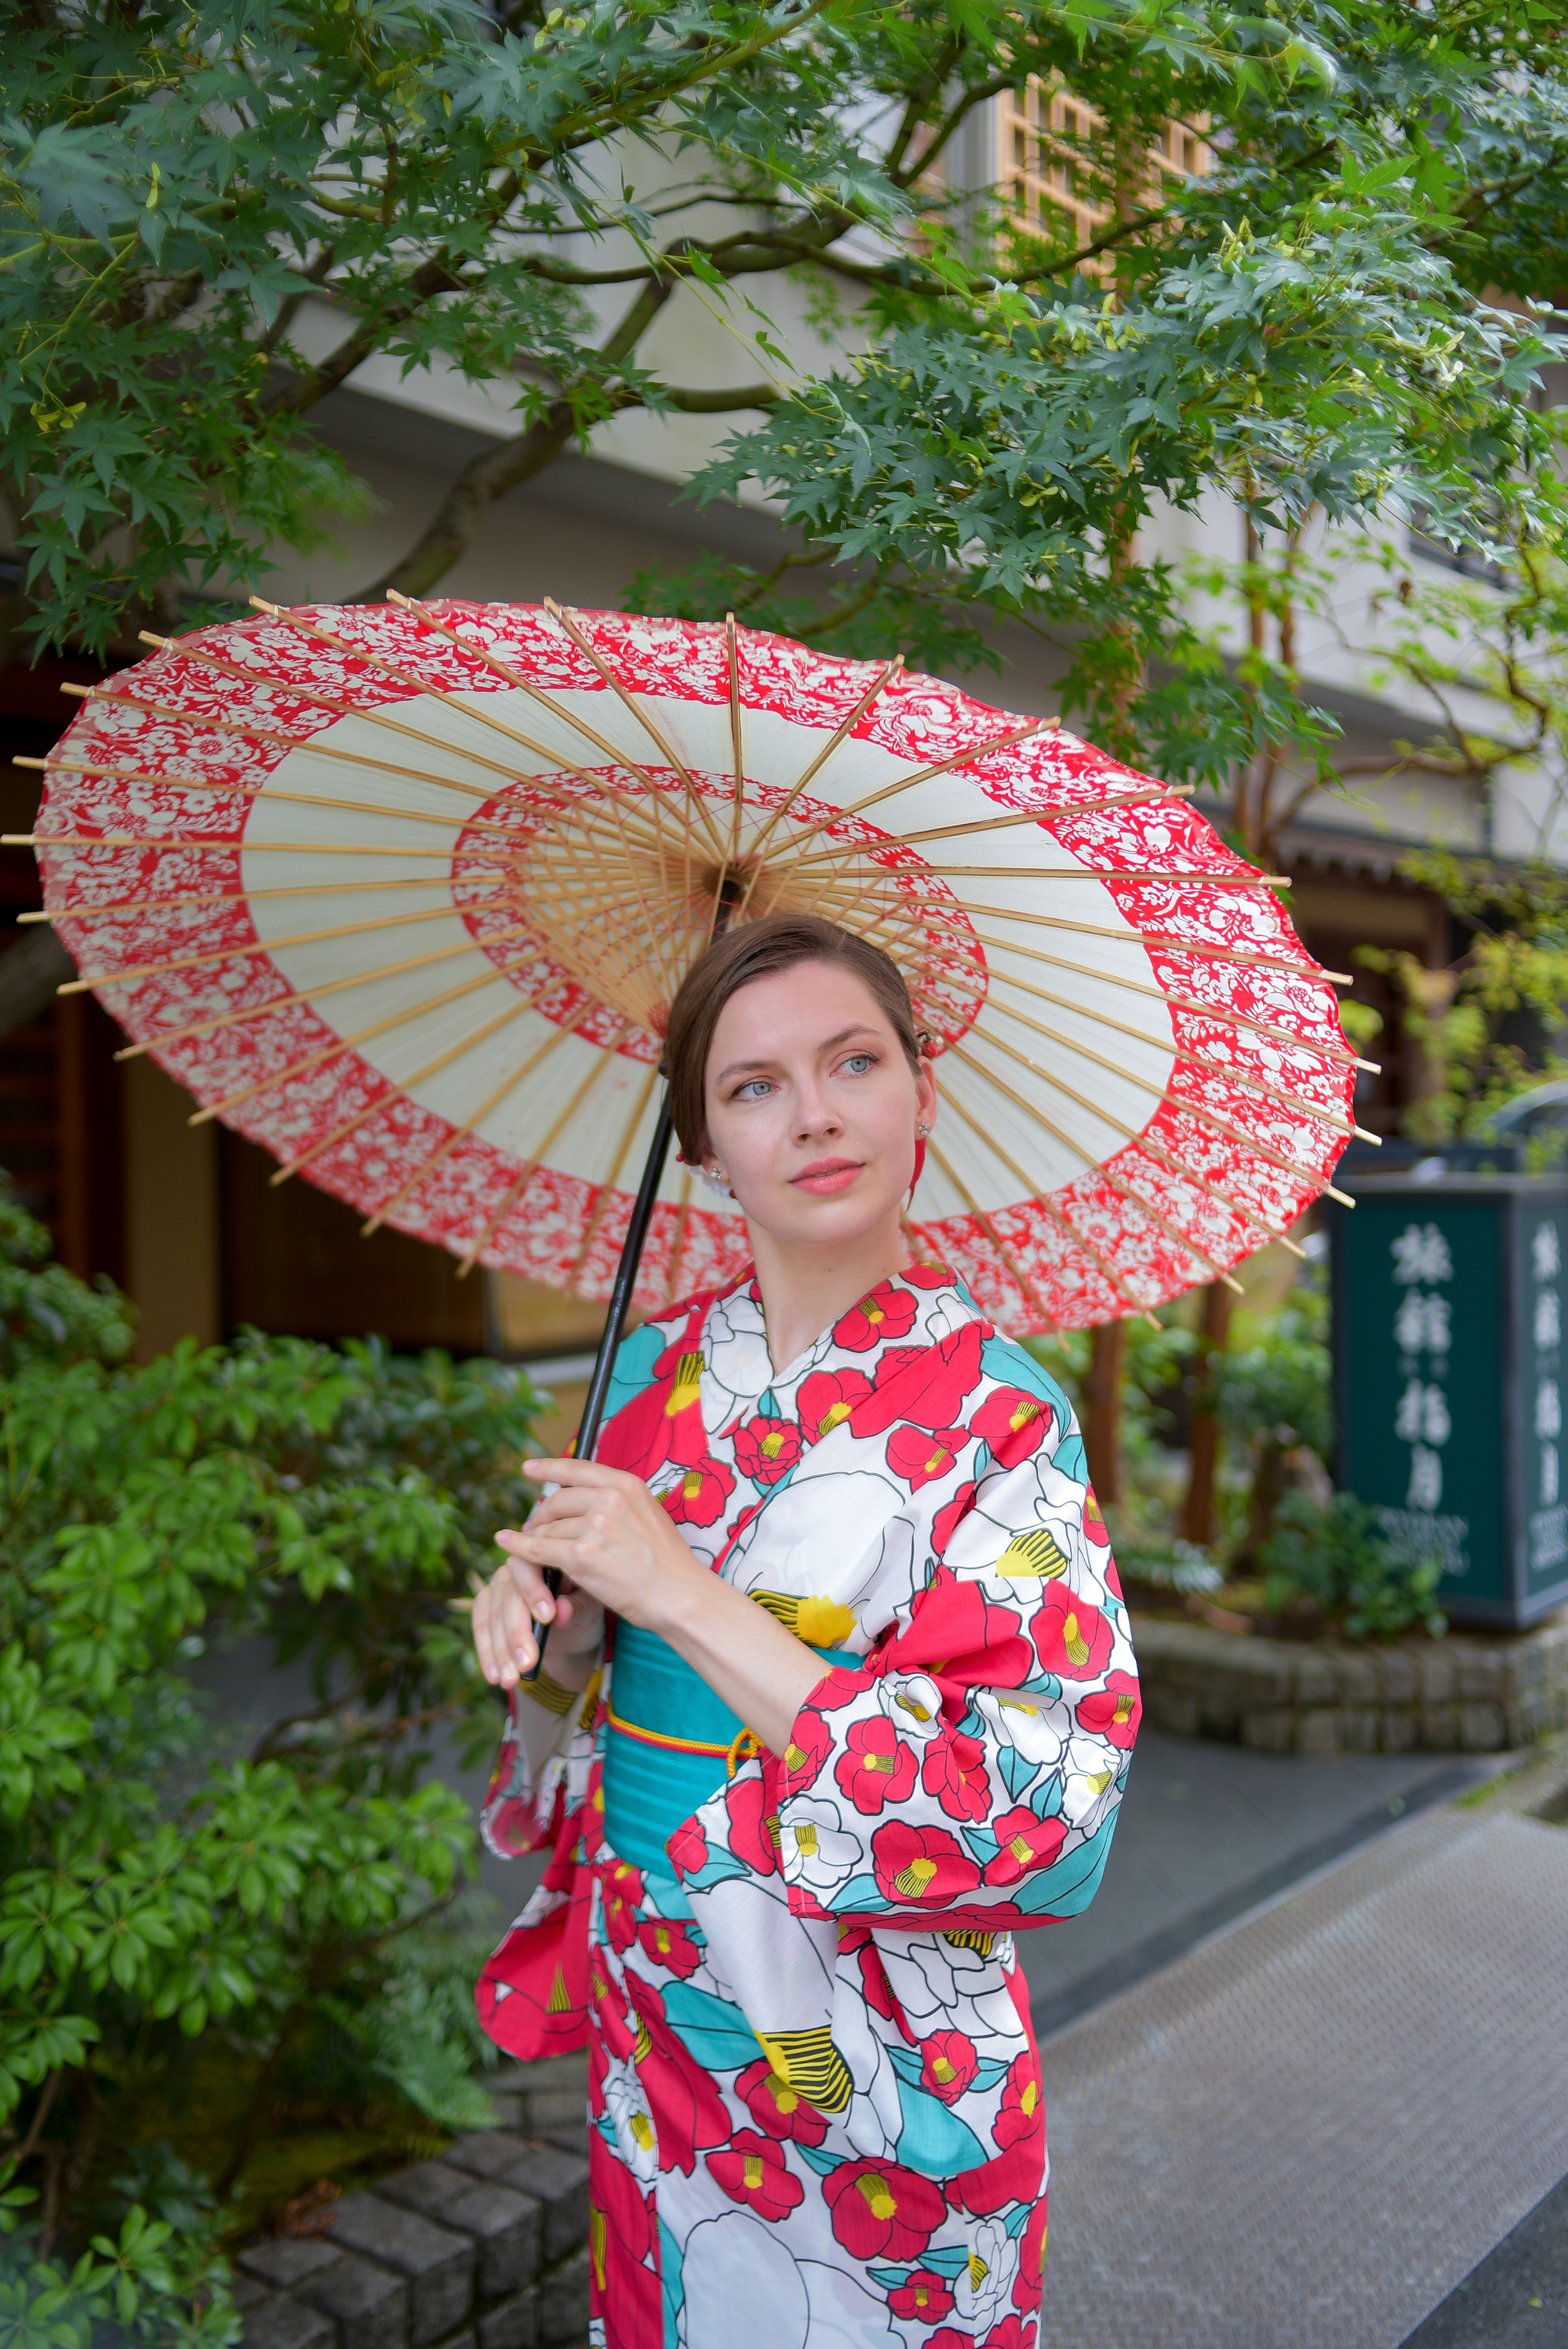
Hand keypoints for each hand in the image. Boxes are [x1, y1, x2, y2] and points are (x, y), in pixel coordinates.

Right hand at [472, 1529, 605, 1692]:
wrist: (573, 1628)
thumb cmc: (584, 1609)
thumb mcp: (590, 1609)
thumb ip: (577, 1608)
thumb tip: (561, 1611)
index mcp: (545, 1555)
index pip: (531, 1564)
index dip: (534, 1590)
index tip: (547, 1617)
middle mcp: (516, 1566)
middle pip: (510, 1596)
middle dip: (517, 1633)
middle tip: (527, 1663)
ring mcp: (499, 1584)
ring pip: (493, 1615)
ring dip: (500, 1650)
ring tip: (510, 1679)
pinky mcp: (487, 1602)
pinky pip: (481, 1625)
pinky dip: (487, 1652)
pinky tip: (493, 1675)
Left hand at [492, 1457, 705, 1649]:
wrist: (679, 1595)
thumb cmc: (667, 1563)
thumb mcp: (649, 1515)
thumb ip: (618, 1503)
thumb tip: (586, 1499)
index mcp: (626, 1485)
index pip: (577, 1468)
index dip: (549, 1468)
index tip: (528, 1468)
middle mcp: (609, 1499)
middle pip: (557, 1500)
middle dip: (542, 1514)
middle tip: (534, 1526)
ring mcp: (594, 1526)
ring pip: (548, 1527)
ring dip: (536, 1537)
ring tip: (533, 1547)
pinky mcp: (580, 1556)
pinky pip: (538, 1548)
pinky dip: (518, 1546)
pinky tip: (505, 1542)